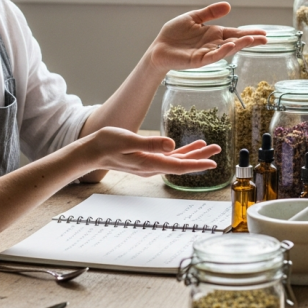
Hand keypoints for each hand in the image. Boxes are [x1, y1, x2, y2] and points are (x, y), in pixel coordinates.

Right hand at [78, 127, 220, 176]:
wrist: (91, 152)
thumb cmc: (106, 144)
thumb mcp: (128, 140)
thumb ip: (150, 143)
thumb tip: (172, 144)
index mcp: (149, 163)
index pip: (179, 166)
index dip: (197, 164)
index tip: (213, 163)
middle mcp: (152, 166)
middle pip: (182, 164)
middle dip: (201, 157)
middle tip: (217, 150)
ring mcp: (149, 164)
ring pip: (177, 160)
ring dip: (193, 154)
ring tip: (208, 146)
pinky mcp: (146, 159)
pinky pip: (168, 157)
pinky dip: (181, 152)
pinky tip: (187, 146)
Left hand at [146, 2, 267, 72]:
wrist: (158, 47)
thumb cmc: (174, 34)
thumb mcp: (194, 17)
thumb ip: (210, 12)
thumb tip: (228, 5)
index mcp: (214, 34)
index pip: (235, 33)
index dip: (249, 32)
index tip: (264, 33)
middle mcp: (213, 44)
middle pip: (235, 42)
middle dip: (250, 40)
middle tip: (266, 39)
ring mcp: (207, 53)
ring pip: (227, 50)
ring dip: (239, 45)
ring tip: (252, 39)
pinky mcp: (198, 60)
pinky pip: (212, 56)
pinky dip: (222, 51)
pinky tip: (230, 46)